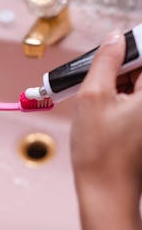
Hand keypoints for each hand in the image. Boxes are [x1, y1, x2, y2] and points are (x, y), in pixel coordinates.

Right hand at [71, 31, 141, 198]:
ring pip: (137, 84)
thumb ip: (105, 60)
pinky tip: (104, 110)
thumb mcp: (93, 97)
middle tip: (97, 81)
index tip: (111, 51)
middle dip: (119, 68)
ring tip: (98, 102)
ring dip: (117, 84)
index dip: (129, 47)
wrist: (106, 191)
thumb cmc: (99, 151)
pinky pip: (136, 100)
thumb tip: (115, 38)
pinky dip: (120, 98)